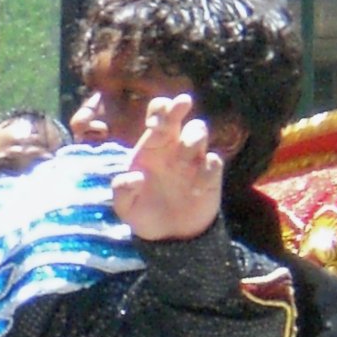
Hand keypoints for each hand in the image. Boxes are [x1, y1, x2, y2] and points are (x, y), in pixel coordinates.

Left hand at [112, 93, 223, 241]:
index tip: (156, 117)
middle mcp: (173, 147)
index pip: (156, 118)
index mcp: (151, 147)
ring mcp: (193, 158)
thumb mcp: (125, 207)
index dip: (158, 112)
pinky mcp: (210, 175)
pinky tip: (196, 187)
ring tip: (185, 155)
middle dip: (179, 107)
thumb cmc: (143, 212)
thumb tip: (135, 177)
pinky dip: (208, 169)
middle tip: (182, 103)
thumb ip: (122, 191)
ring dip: (194, 137)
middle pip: (179, 118)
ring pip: (199, 132)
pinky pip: (213, 161)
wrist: (168, 233)